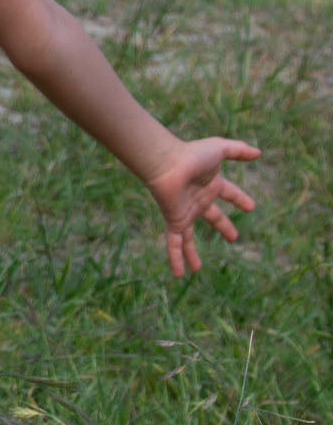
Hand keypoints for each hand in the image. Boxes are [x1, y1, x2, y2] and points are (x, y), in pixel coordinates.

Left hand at [142, 138, 259, 277]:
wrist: (165, 164)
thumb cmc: (191, 155)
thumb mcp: (220, 149)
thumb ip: (239, 150)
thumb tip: (259, 153)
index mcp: (210, 184)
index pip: (229, 193)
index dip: (239, 199)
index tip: (250, 207)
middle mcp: (198, 200)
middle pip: (213, 216)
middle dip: (223, 225)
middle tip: (233, 237)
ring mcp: (185, 212)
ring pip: (189, 238)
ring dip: (192, 253)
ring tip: (197, 269)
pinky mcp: (175, 221)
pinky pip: (175, 244)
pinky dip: (176, 258)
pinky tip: (179, 275)